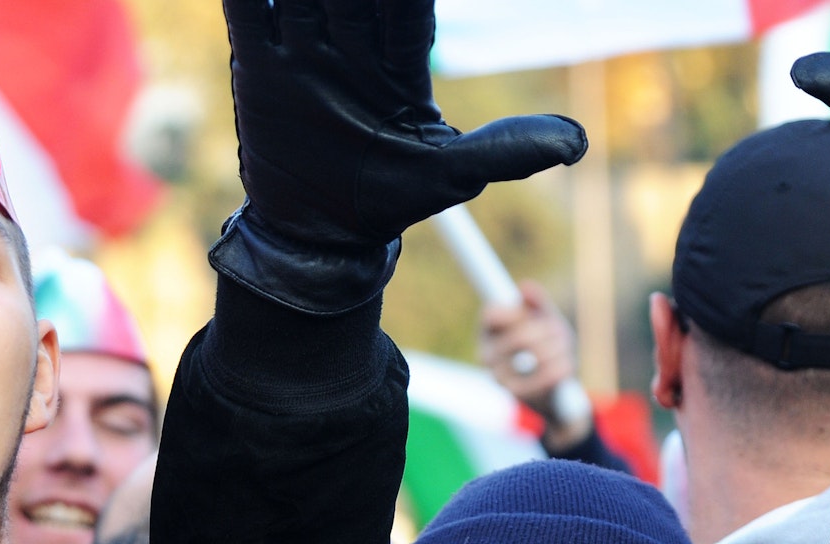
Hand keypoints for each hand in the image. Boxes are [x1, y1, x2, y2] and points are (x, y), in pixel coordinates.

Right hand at [220, 0, 586, 250]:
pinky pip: (250, 15)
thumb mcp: (451, 176)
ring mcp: (305, 54)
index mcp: (398, 62)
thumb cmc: (390, 200)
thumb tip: (580, 142)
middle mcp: (352, 47)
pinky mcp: (262, 67)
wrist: (321, 235)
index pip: (404, 8)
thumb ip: (505, 150)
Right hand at [478, 281, 589, 448]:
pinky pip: (546, 375)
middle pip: (521, 335)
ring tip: (564, 350)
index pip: (492, 314)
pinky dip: (562, 367)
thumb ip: (537, 303)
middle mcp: (486, 354)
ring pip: (538, 355)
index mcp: (488, 332)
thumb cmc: (547, 348)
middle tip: (557, 332)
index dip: (516, 312)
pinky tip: (565, 365)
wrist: (553, 392)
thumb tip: (525, 287)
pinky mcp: (516, 394)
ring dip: (559, 349)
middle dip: (548, 332)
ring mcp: (498, 377)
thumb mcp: (545, 321)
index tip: (531, 315)